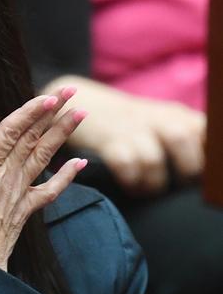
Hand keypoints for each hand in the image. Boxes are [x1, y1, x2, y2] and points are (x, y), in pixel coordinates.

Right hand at [0, 89, 86, 271]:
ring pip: (44, 157)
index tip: (48, 96)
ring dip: (62, 134)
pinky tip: (80, 163)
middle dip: (53, 114)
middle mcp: (7, 176)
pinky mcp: (26, 208)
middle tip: (71, 92)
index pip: (11, 133)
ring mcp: (20, 192)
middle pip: (33, 139)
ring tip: (79, 114)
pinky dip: (67, 176)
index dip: (30, 113)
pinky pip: (50, 190)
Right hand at [43, 76, 205, 194]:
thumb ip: (187, 140)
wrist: (82, 102)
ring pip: (152, 159)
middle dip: (184, 171)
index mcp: (178, 114)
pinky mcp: (107, 139)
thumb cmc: (128, 124)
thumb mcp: (161, 123)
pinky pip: (125, 165)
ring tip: (148, 191)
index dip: (211, 156)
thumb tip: (207, 173)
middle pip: (183, 140)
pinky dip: (131, 181)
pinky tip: (131, 185)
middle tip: (177, 186)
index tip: (206, 176)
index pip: (207, 131)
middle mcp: (157, 117)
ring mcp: (130, 127)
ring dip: (153, 184)